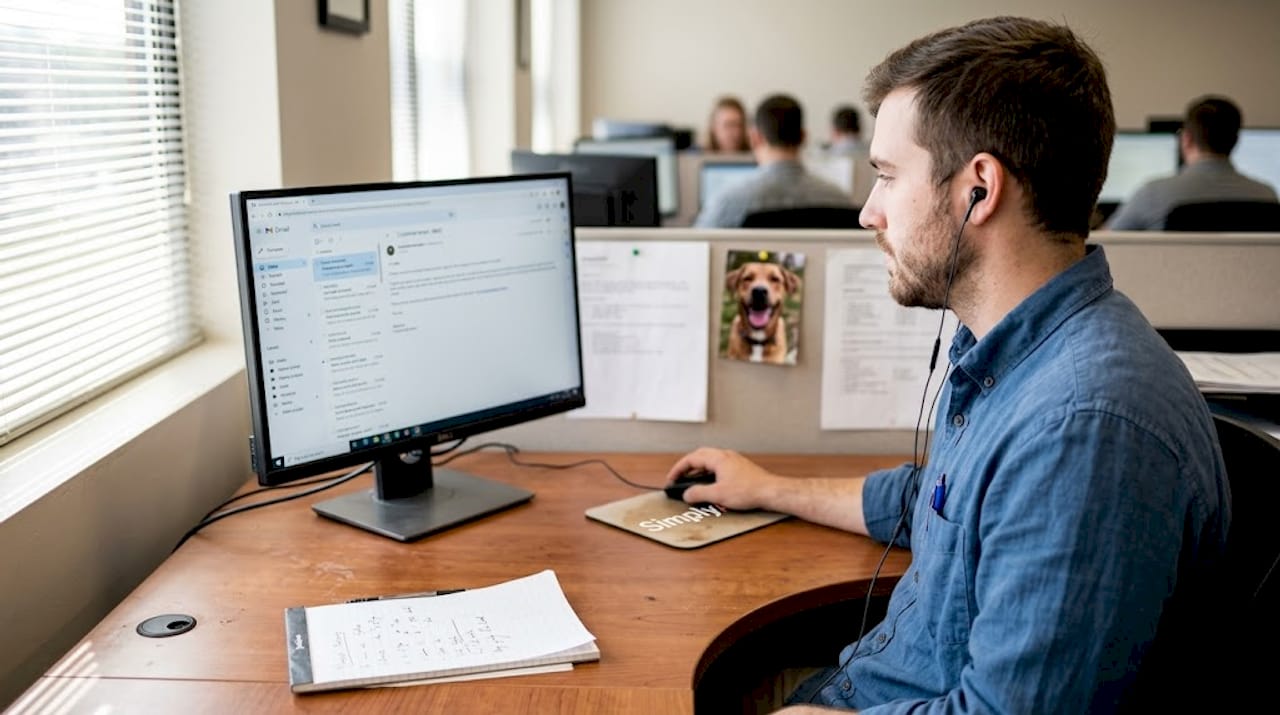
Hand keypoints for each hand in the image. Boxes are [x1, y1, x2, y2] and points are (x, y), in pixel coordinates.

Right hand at [664, 447, 781, 511]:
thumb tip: (687, 494)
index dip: (678, 469)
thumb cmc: (749, 490)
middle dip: (687, 467)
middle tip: (679, 477)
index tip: (671, 478)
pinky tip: (710, 485)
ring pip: (710, 461)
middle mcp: (725, 456)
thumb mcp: (718, 495)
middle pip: (700, 456)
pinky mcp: (739, 468)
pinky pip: (719, 467)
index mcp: (718, 458)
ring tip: (692, 483)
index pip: (691, 459)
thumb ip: (699, 493)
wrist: (770, 492)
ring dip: (699, 471)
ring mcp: (733, 461)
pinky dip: (709, 474)